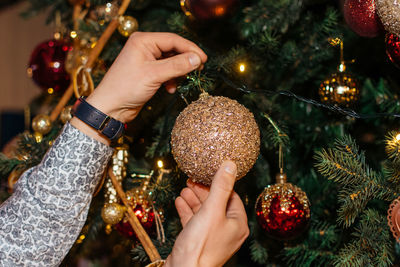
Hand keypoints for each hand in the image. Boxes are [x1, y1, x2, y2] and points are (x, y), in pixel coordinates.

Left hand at [86, 32, 206, 122]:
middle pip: (173, 49)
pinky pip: (166, 71)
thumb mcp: (154, 75)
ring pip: (171, 61)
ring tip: (181, 81)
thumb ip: (177, 66)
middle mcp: (144, 47)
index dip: (190, 48)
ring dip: (178, 72)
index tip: (203, 59)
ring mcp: (146, 60)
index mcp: (143, 41)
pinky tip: (170, 89)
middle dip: (185, 61)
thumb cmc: (126, 88)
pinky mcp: (148, 72)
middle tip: (198, 69)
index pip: (173, 40)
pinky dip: (171, 79)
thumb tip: (197, 59)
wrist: (110, 108)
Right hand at [165, 161, 248, 266]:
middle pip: (217, 203)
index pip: (232, 196)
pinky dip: (188, 211)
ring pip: (205, 212)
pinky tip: (179, 202)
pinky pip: (196, 222)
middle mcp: (228, 231)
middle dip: (203, 191)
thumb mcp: (212, 209)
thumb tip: (231, 165)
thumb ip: (221, 186)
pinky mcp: (200, 241)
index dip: (219, 183)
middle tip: (192, 180)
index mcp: (238, 223)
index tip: (207, 173)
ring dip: (194, 200)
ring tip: (184, 189)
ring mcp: (214, 237)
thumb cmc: (201, 243)